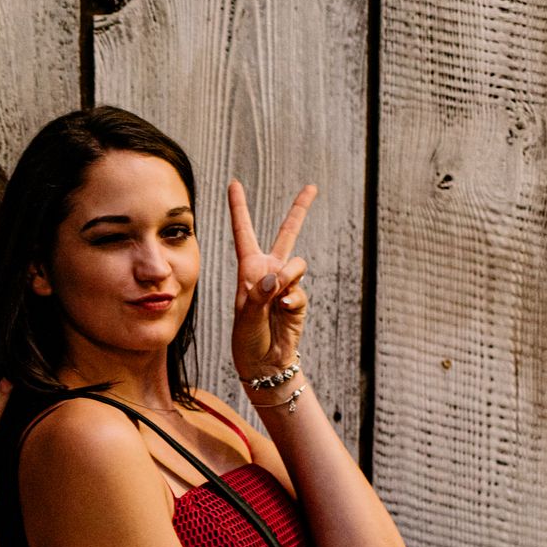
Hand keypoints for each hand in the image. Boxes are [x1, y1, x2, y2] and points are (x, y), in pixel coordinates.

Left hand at [227, 180, 314, 379]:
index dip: (239, 208)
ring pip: (298, 263)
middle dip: (300, 209)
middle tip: (312, 186)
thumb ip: (259, 296)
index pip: (243, 232)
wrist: (264, 362)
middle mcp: (268, 271)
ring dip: (288, 278)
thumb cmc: (246, 340)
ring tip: (276, 300)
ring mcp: (286, 283)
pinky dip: (291, 301)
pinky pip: (299, 290)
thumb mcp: (244, 317)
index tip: (234, 183)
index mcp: (248, 269)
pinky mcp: (299, 298)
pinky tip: (283, 312)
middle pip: (287, 233)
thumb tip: (276, 276)